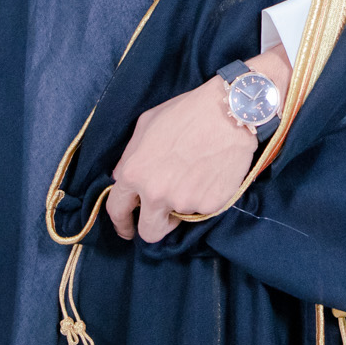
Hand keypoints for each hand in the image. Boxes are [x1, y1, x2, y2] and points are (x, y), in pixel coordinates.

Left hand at [106, 46, 290, 242]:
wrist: (229, 112)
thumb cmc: (185, 112)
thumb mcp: (145, 125)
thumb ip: (129, 157)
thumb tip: (121, 179)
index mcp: (134, 174)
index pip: (117, 211)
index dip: (121, 223)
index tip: (127, 228)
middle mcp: (156, 193)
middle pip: (148, 232)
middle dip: (152, 226)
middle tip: (162, 216)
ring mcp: (184, 202)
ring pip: (179, 217)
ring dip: (183, 204)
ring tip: (195, 177)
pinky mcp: (210, 205)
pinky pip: (203, 209)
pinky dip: (205, 197)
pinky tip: (211, 175)